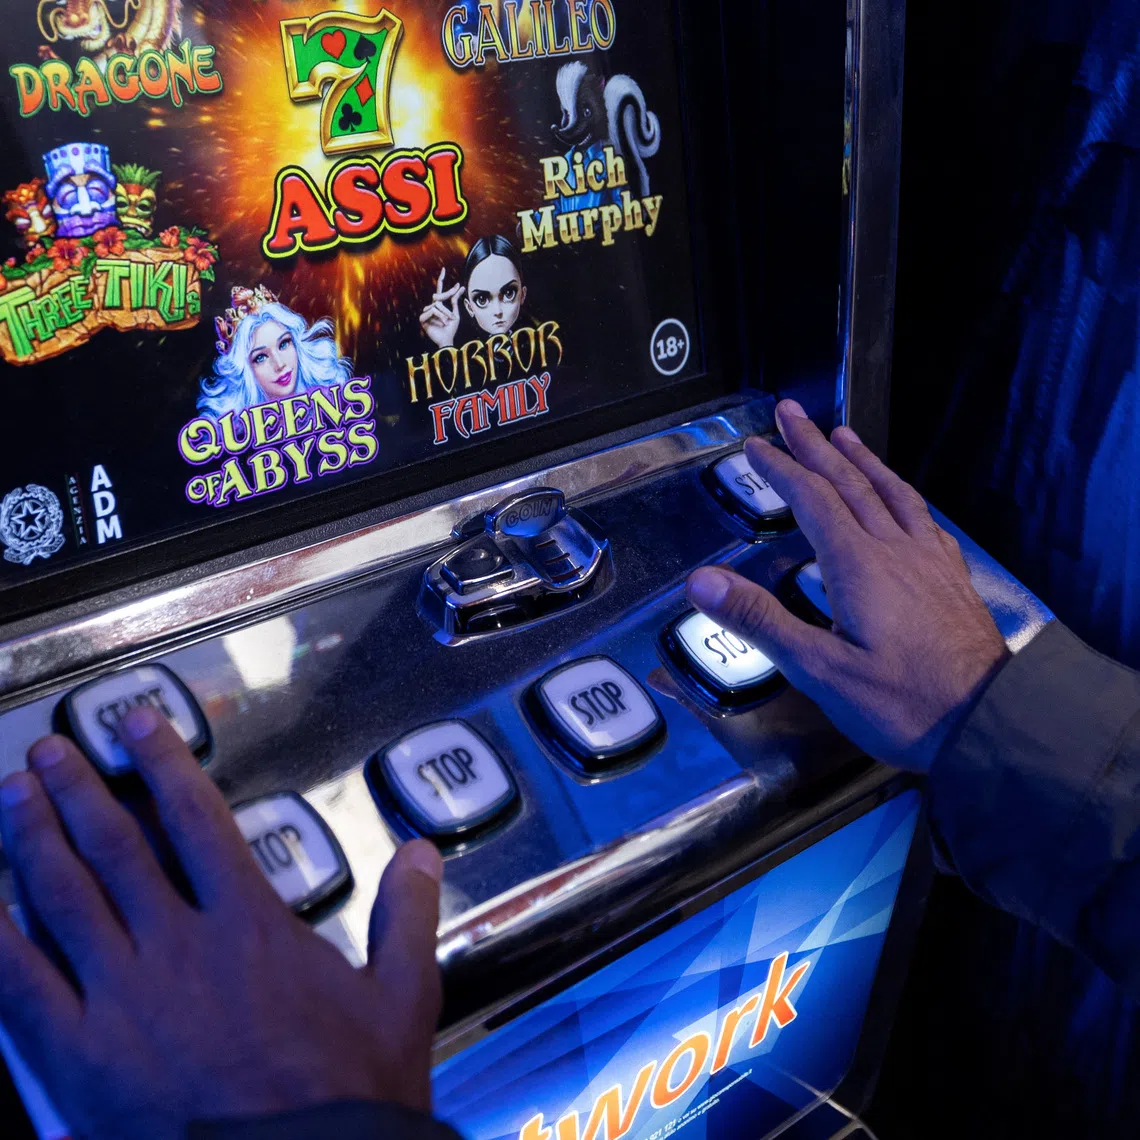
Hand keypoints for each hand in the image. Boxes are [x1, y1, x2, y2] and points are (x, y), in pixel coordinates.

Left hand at [0, 707, 442, 1139]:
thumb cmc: (342, 1093)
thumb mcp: (401, 995)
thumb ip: (406, 915)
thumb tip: (421, 855)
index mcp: (249, 925)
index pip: (196, 819)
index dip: (163, 763)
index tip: (136, 726)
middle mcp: (178, 945)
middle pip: (116, 846)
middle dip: (78, 790)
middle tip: (52, 752)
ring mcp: (122, 997)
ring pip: (65, 897)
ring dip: (34, 839)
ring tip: (14, 795)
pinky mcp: (79, 1054)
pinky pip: (23, 983)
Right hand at [419, 268, 463, 347]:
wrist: (447, 340)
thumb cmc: (451, 329)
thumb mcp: (456, 313)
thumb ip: (455, 300)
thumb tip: (460, 286)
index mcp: (438, 305)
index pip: (439, 290)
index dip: (441, 280)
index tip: (444, 269)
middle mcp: (431, 307)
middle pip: (438, 296)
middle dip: (447, 301)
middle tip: (453, 315)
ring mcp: (426, 313)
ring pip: (437, 305)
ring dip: (446, 313)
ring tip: (448, 322)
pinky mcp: (422, 319)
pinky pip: (432, 311)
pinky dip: (440, 316)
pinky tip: (443, 323)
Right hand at [687, 401, 1009, 770]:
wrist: (989, 722)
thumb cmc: (901, 703)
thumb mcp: (819, 670)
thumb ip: (760, 621)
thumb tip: (701, 582)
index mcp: (858, 566)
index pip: (812, 500)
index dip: (781, 469)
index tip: (756, 445)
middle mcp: (895, 550)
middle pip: (850, 483)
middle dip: (815, 444)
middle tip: (792, 412)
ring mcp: (929, 561)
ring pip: (891, 493)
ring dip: (862, 460)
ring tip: (844, 435)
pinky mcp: (951, 578)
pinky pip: (922, 518)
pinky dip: (901, 494)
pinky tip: (902, 501)